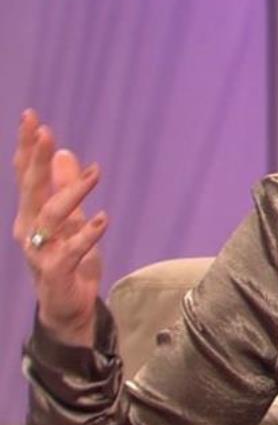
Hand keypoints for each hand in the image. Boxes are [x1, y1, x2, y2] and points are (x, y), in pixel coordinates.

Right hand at [11, 109, 107, 346]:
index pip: (26, 175)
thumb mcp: (71, 218)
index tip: (31, 118)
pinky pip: (71, 250)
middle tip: (44, 131)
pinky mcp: (57, 271)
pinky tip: (104, 219)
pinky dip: (87, 234)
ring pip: (52, 216)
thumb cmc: (68, 258)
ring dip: (73, 192)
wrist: (67, 306)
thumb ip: (64, 187)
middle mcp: (30, 230)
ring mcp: (41, 251)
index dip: (26, 147)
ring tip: (97, 173)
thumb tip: (62, 152)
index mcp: (31, 214)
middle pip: (31, 189)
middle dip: (35, 159)